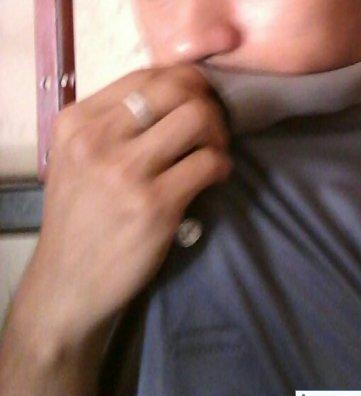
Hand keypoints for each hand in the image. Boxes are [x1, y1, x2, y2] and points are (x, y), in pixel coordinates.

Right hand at [12, 65, 231, 350]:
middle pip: (177, 91)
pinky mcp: (155, 205)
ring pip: (197, 120)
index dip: (185, 83)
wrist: (67, 283)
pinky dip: (222, 166)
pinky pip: (208, 163)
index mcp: (78, 122)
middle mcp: (98, 139)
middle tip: (213, 129)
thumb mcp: (78, 163)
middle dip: (207, 105)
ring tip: (215, 154)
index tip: (199, 102)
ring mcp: (126, 172)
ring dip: (218, 135)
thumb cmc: (79, 222)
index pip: (146, 76)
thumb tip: (171, 104)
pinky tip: (217, 177)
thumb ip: (113, 129)